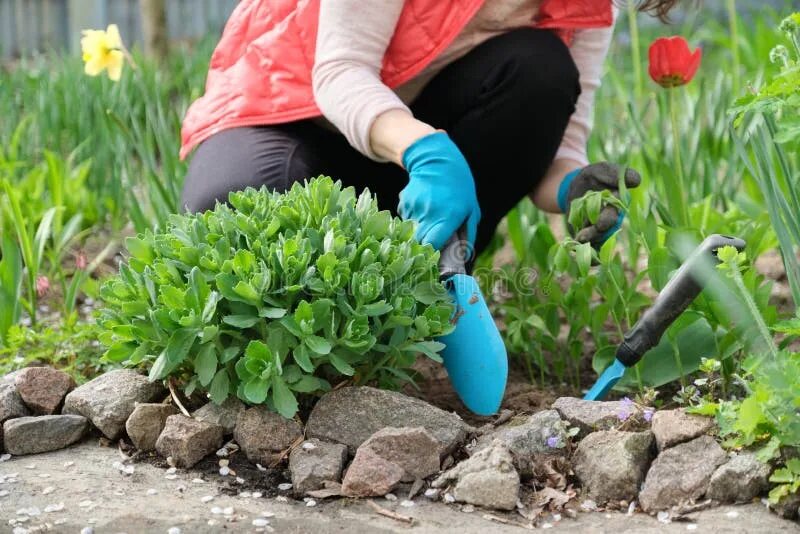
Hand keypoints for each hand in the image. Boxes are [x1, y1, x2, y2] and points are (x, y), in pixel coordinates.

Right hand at [399, 132, 480, 251]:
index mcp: (447, 217)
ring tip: (432, 216)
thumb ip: (467, 234)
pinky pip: (407, 219)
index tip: (438, 255)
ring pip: (412, 231)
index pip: (432, 246)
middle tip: (434, 243)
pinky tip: (424, 206)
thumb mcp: (471, 209)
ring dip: (421, 230)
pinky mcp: (403, 202)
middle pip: (420, 242)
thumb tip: (463, 256)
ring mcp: (413, 208)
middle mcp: (427, 214)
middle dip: (426, 246)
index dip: (434, 254)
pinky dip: (415, 218)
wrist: (437, 159)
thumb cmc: (460, 186)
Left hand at [557, 162, 640, 247]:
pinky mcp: (590, 236)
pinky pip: (592, 249)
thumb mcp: (601, 170)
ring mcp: (601, 229)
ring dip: (589, 245)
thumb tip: (636, 180)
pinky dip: (587, 256)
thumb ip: (616, 174)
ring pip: (599, 241)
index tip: (599, 224)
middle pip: (607, 231)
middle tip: (583, 236)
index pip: (615, 213)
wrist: (574, 187)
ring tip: (576, 244)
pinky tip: (577, 255)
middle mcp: (611, 219)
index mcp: (617, 204)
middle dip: (595, 234)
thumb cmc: (592, 177)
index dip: (607, 220)